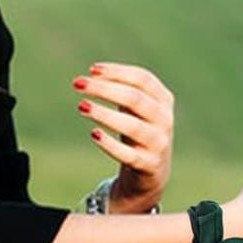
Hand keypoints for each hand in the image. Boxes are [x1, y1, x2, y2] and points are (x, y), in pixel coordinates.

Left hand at [74, 62, 173, 212]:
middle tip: (78, 84)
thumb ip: (122, 89)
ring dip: (104, 114)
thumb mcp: (136, 108)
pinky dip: (110, 144)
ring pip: (132, 126)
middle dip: (104, 89)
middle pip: (134, 98)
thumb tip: (93, 75)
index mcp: (164, 100)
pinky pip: (128, 154)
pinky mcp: (148, 165)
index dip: (117, 72)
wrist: (153, 172)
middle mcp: (165, 120)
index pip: (142, 79)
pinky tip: (93, 134)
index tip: (91, 70)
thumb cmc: (139, 130)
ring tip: (81, 106)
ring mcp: (158, 143)